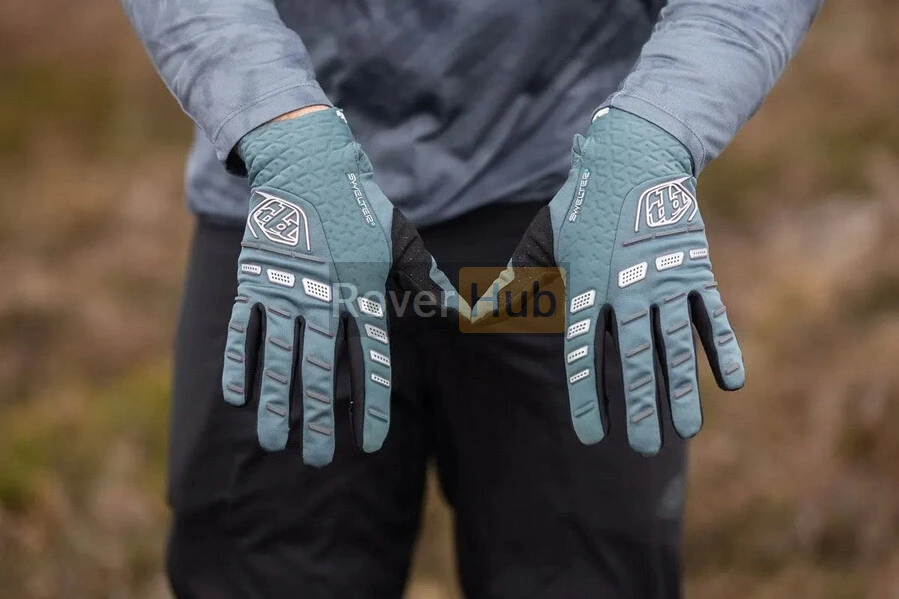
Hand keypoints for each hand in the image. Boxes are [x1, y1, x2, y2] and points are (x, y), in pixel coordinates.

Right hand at [221, 108, 457, 466]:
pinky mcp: (254, 277)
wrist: (306, 160)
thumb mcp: (400, 238)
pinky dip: (238, 364)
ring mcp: (285, 288)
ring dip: (276, 404)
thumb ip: (424, 279)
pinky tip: (238, 399)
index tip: (369, 443)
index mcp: (363, 289)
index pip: (371, 359)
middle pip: (320, 371)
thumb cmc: (359, 203)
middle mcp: (324, 296)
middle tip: (318, 461)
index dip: (371, 404)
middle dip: (318, 421)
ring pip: (278, 358)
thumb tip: (459, 310)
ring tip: (275, 443)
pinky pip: (242, 330)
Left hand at [487, 108, 744, 454]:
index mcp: (585, 287)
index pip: (584, 354)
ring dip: (682, 390)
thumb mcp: (540, 243)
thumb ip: (512, 285)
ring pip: (676, 345)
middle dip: (638, 406)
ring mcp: (665, 278)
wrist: (634, 156)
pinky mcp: (696, 267)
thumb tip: (470, 314)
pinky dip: (723, 348)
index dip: (587, 396)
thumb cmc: (580, 207)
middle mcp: (625, 288)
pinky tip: (732, 384)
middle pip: (633, 358)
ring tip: (685, 430)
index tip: (590, 436)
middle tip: (639, 449)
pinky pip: (714, 316)